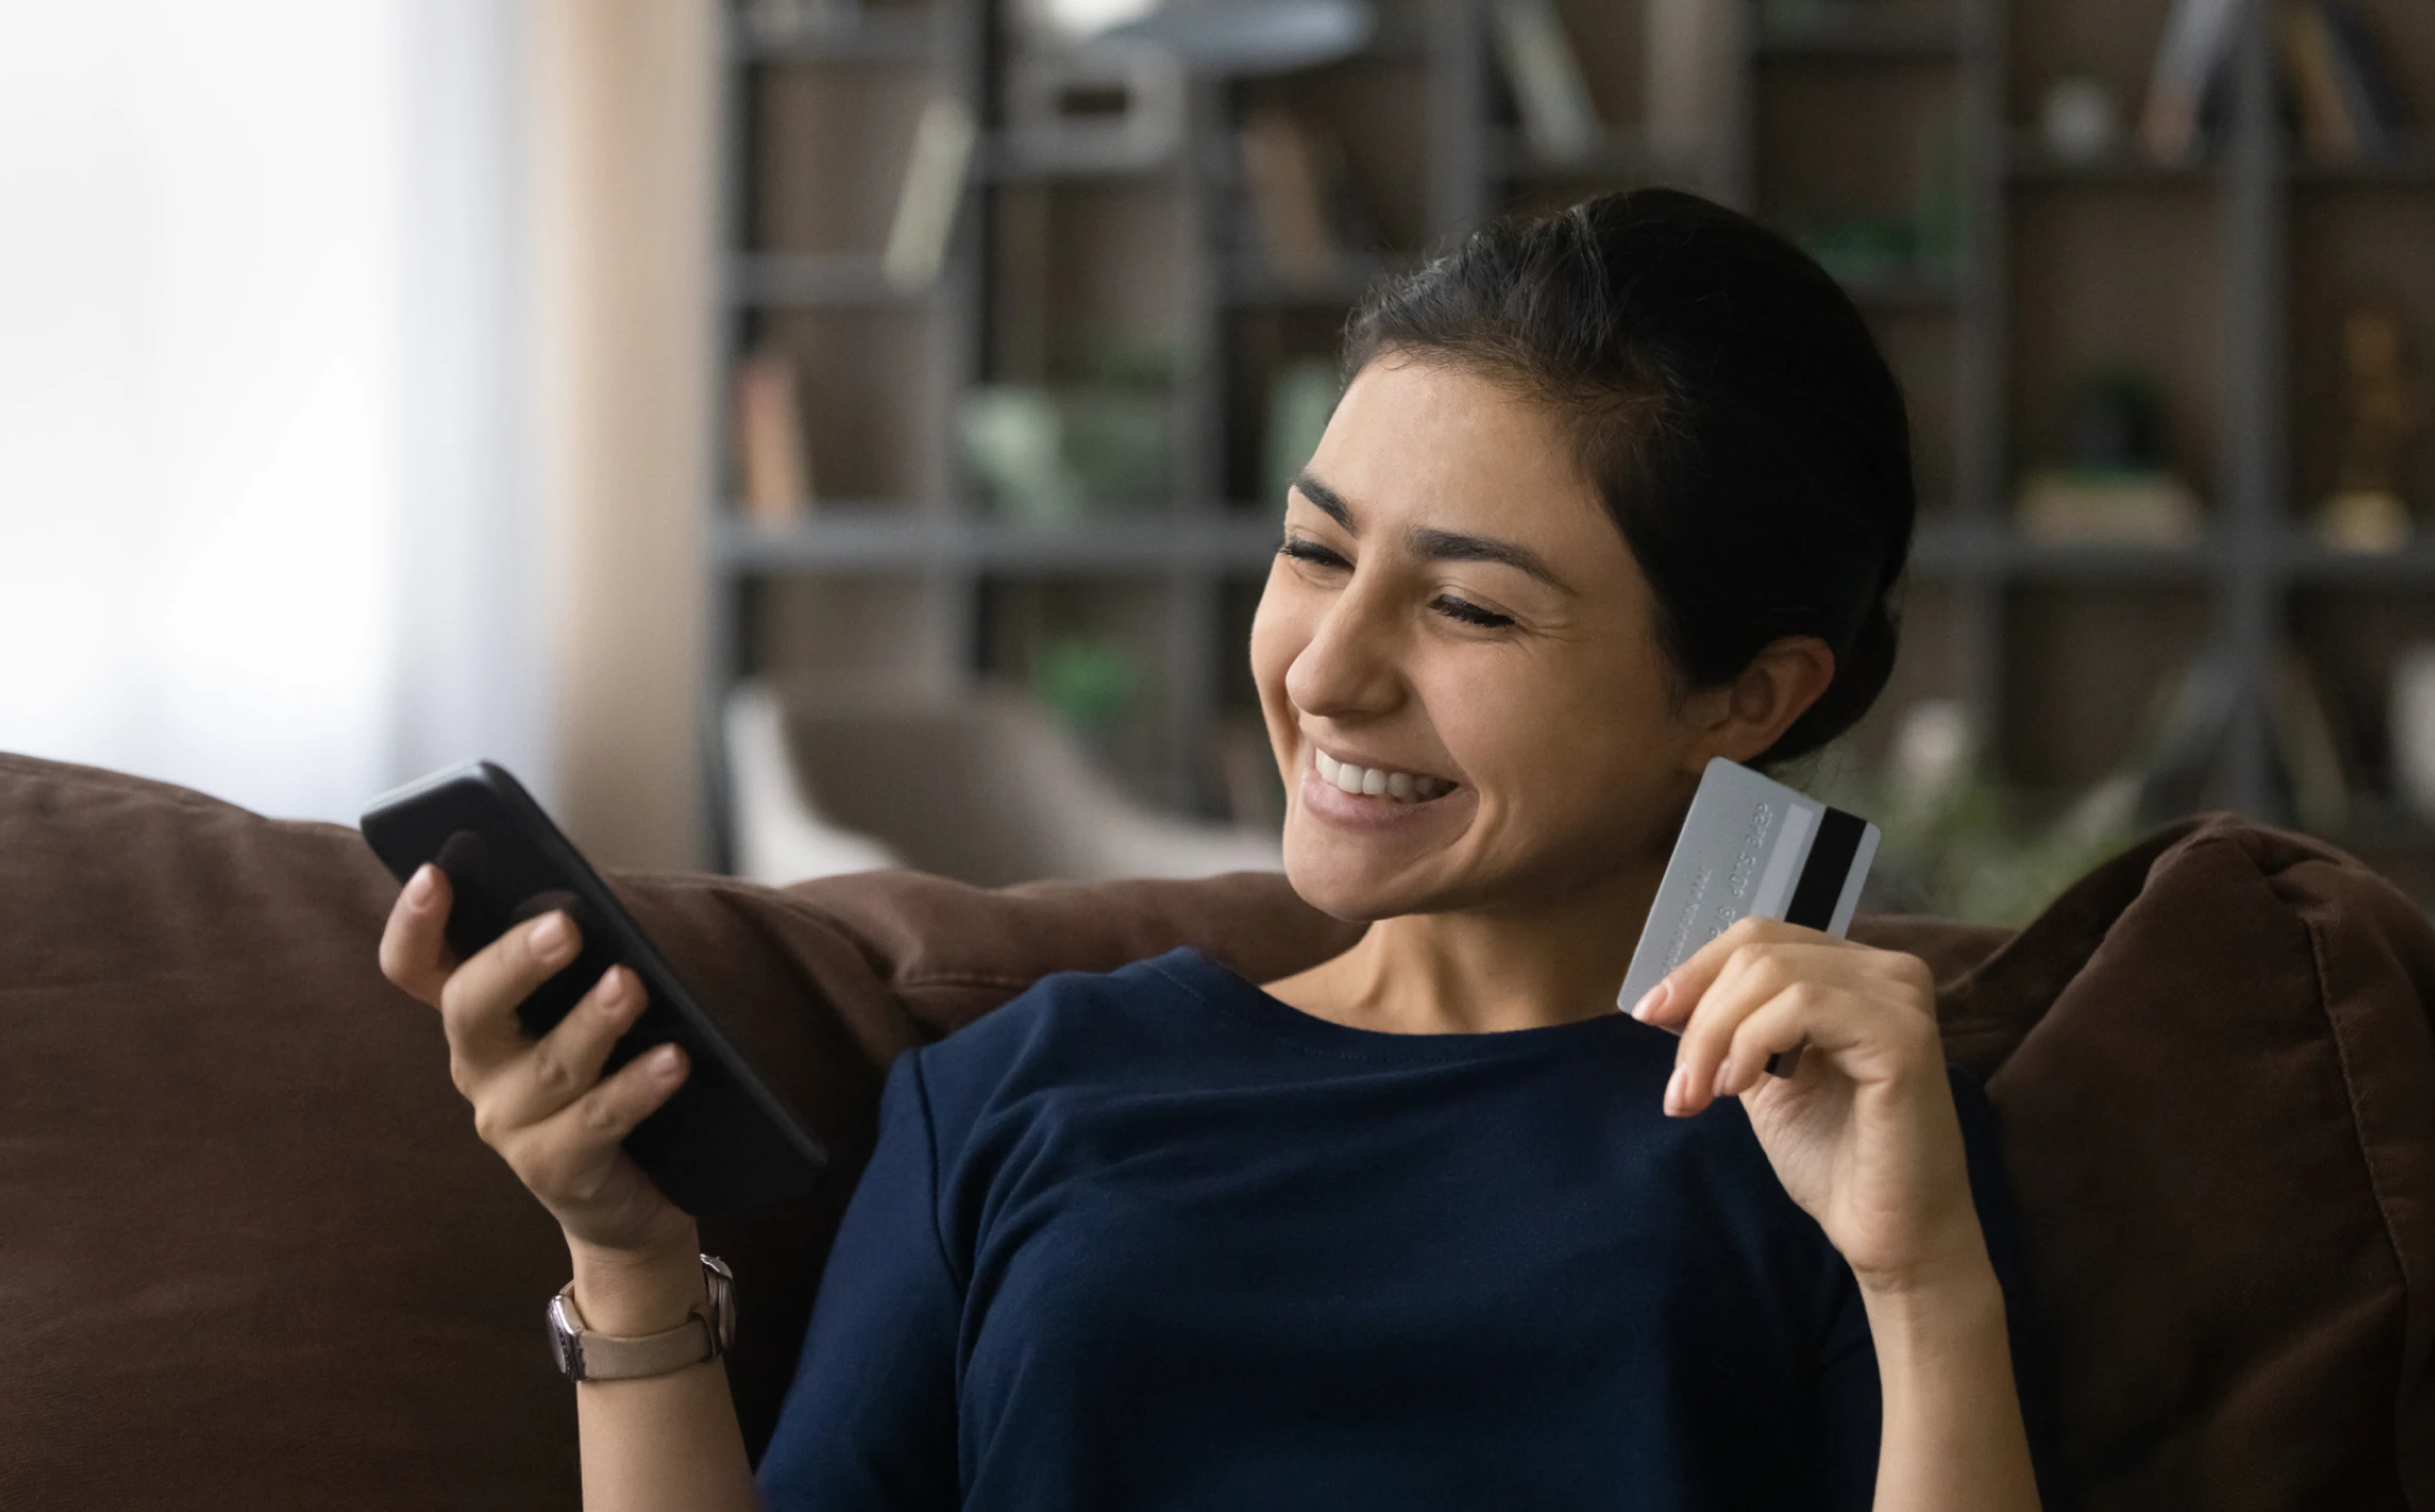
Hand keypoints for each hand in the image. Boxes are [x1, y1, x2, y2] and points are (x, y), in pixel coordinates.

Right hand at [379, 864, 697, 1267]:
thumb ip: (575, 966)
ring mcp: (510, 1124)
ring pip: (547, 1064)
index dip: (414, 923)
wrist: (627, 1198)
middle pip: (471, 1008)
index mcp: (477, 1018)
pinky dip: (637, 1086)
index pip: (418, 967)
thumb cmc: (606, 1077)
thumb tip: (592, 908)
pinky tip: (675, 1059)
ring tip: (630, 984)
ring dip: (591, 1021)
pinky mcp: (557, 1170)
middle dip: (514, 963)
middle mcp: (478, 1068)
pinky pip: (597, 1121)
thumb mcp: (578, 1016)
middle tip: (565, 925)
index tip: (433, 874)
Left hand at [1630, 917, 1985, 1290]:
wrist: (1887, 1233)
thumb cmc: (1833, 1161)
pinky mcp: (1902, 1035)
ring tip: (1702, 1094)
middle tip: (1679, 1088)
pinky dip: (1752, 1040)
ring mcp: (1899, 998)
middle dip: (1700, 1016)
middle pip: (1759, 951)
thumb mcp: (1764, 1077)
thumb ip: (1733, 1028)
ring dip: (1716, 1034)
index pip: (1761, 937)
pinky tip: (1740, 1087)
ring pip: (1772, 973)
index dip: (1697, 969)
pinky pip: (1801, 1005)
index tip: (1649, 1015)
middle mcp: (1886, 972)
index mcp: (1854, 975)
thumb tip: (1668, 998)